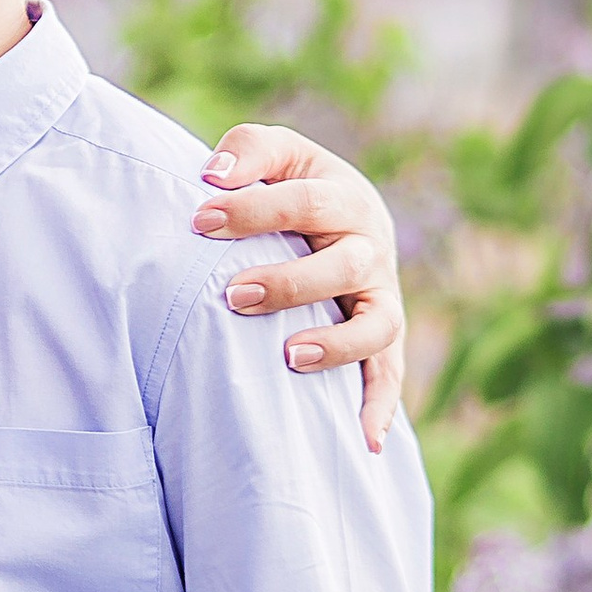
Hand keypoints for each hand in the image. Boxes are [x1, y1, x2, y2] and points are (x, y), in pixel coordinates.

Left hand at [193, 122, 406, 450]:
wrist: (343, 216)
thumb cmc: (292, 186)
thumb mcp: (276, 154)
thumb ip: (248, 150)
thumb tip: (213, 176)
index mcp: (344, 195)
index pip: (305, 201)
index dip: (254, 209)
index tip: (200, 220)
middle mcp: (371, 246)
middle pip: (346, 264)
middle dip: (291, 282)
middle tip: (234, 295)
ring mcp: (382, 296)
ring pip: (378, 325)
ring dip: (338, 345)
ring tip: (289, 357)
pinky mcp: (386, 339)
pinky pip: (391, 376)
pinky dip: (382, 408)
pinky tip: (364, 442)